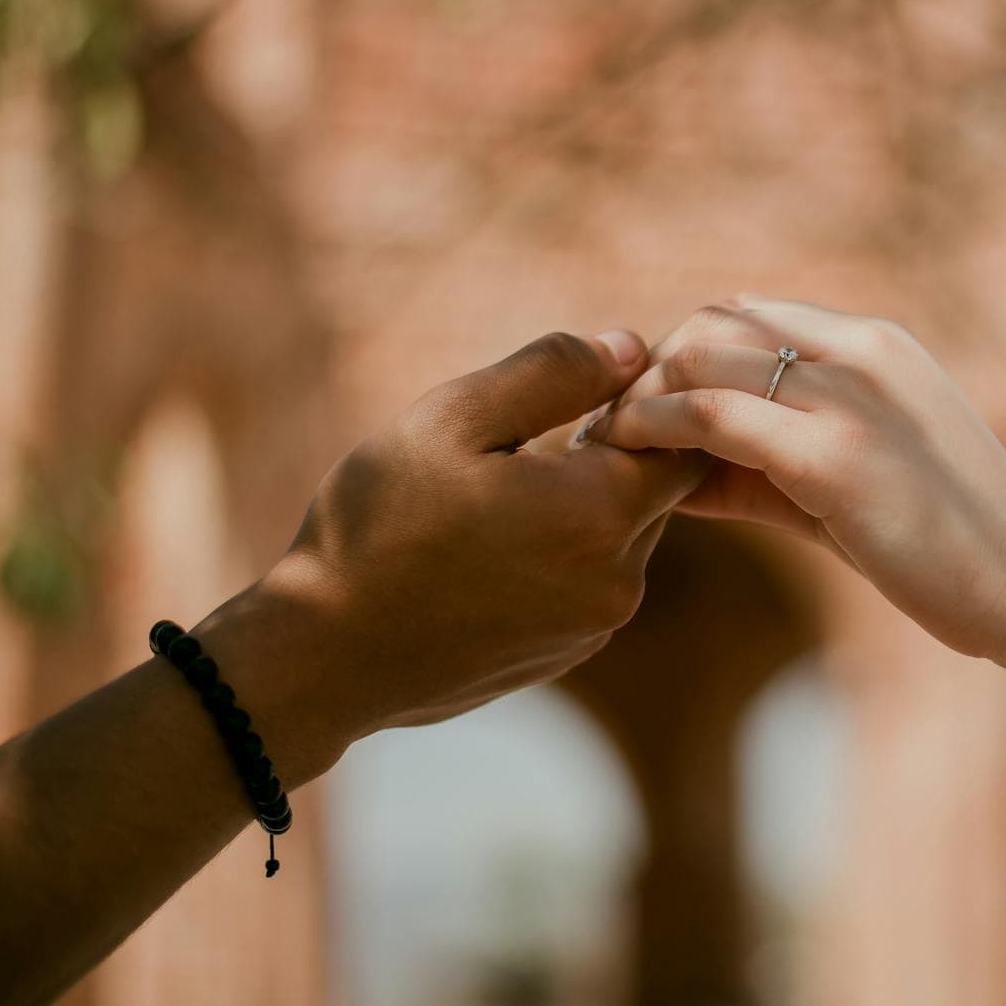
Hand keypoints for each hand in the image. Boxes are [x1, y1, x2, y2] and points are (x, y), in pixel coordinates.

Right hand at [200, 330, 706, 777]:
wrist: (322, 658)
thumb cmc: (378, 527)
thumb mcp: (454, 419)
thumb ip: (553, 373)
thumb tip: (631, 348)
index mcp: (601, 513)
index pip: (683, 442)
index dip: (639, 407)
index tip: (574, 398)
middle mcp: (618, 579)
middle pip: (654, 491)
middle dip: (605, 457)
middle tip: (517, 445)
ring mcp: (593, 627)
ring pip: (619, 538)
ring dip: (578, 508)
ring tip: (491, 501)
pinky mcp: (564, 655)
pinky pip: (586, 584)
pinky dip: (556, 557)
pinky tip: (483, 553)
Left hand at [585, 297, 1005, 759]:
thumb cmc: (951, 545)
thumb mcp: (862, 475)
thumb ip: (776, 456)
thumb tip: (680, 462)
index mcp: (874, 343)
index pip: (745, 312)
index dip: (681, 354)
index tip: (641, 406)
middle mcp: (859, 350)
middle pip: (710, 324)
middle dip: (648, 371)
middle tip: (607, 427)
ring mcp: (849, 397)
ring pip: (699, 357)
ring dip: (637, 400)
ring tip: (602, 446)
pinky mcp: (835, 456)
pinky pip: (710, 416)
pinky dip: (653, 431)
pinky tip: (628, 464)